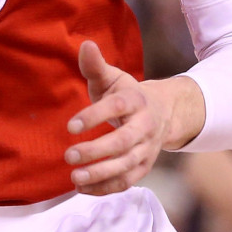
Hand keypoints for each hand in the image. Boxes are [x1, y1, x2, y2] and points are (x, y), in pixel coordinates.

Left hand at [65, 41, 175, 194]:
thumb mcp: (112, 78)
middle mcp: (145, 126)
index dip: (94, 116)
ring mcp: (147, 149)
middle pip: (123, 142)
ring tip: (74, 177)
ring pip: (127, 165)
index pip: (116, 108)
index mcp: (136, 100)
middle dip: (97, 151)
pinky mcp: (144, 166)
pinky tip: (81, 188)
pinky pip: (128, 181)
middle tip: (68, 155)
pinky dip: (106, 187)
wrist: (163, 113)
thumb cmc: (127, 94)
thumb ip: (95, 65)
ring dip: (101, 174)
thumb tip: (85, 44)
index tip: (70, 126)